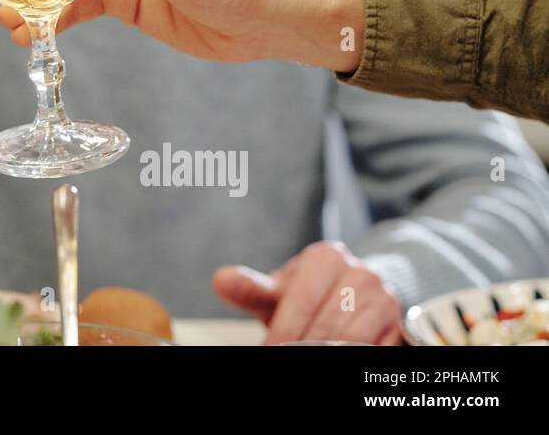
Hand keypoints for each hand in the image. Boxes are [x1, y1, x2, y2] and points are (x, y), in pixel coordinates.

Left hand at [213, 242, 402, 344]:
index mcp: (324, 257)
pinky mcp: (399, 322)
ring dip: (330, 353)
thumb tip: (221, 279)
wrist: (355, 292)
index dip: (283, 333)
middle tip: (285, 357)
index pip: (301, 302)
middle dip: (303, 348)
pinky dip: (356, 355)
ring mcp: (383, 297)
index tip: (270, 350)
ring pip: (352, 338)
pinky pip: (377, 347)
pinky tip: (339, 357)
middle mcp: (358, 272)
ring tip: (312, 361)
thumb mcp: (279, 289)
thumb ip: (251, 288)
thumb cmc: (309, 295)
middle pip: (326, 324)